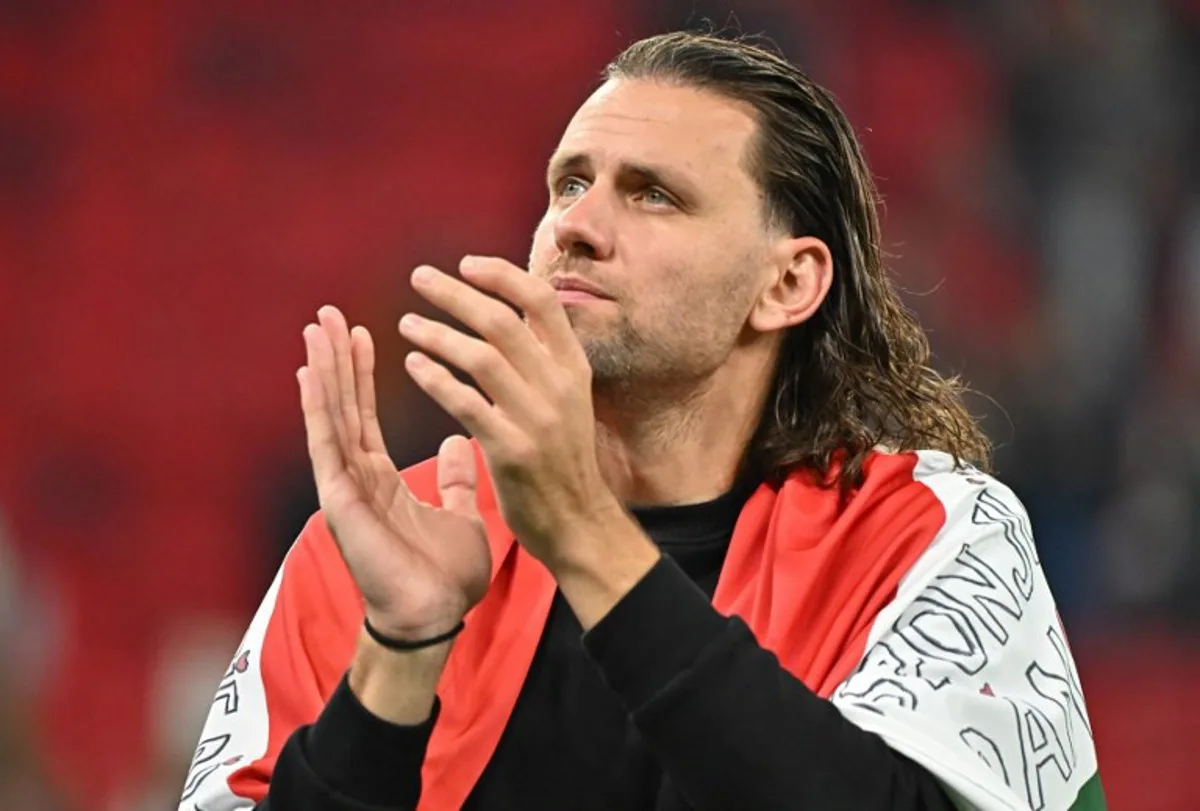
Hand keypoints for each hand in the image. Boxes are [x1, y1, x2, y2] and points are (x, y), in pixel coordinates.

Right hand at [297, 306, 491, 640]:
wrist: (436, 618)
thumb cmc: (444, 578)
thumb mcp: (460, 515)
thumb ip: (455, 480)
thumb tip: (460, 444)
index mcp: (381, 479)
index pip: (367, 414)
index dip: (363, 374)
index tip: (363, 332)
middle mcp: (357, 477)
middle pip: (343, 406)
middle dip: (336, 359)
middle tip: (326, 314)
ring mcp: (345, 488)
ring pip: (331, 417)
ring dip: (324, 371)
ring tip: (316, 328)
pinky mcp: (341, 501)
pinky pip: (327, 446)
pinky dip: (318, 409)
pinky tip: (310, 373)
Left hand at [398, 257, 621, 569]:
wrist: (579, 523)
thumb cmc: (563, 461)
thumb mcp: (569, 400)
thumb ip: (543, 360)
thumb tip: (512, 316)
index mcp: (572, 368)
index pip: (541, 301)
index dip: (502, 275)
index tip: (467, 264)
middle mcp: (558, 386)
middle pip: (501, 320)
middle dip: (455, 293)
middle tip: (420, 278)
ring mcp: (536, 418)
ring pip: (479, 356)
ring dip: (436, 334)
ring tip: (406, 324)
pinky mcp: (511, 450)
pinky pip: (465, 403)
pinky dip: (435, 379)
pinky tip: (413, 365)